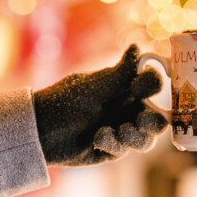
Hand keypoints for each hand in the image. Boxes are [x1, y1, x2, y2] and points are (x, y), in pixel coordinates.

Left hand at [34, 44, 166, 165]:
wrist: (38, 131)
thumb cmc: (63, 101)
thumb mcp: (92, 87)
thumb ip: (119, 73)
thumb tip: (137, 47)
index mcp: (125, 89)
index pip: (152, 85)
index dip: (152, 85)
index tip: (137, 87)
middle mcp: (128, 110)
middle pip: (158, 118)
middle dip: (154, 121)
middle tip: (141, 121)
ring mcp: (122, 130)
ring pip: (147, 138)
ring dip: (137, 136)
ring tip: (121, 132)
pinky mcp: (113, 150)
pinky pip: (125, 150)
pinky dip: (113, 143)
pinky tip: (97, 138)